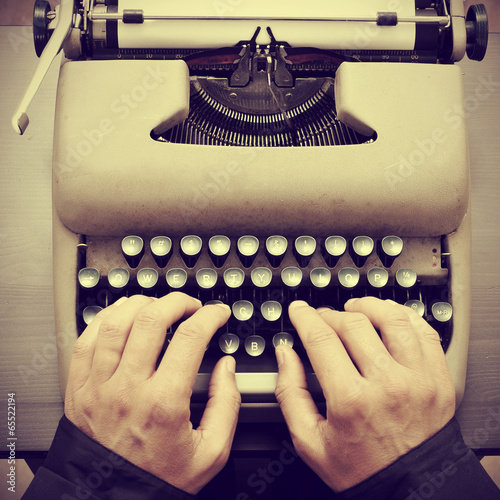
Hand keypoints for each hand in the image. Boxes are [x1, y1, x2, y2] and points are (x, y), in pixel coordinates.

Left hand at [64, 292, 240, 493]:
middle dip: (178, 301)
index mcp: (164, 403)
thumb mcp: (211, 451)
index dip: (210, 316)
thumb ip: (227, 405)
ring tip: (157, 305)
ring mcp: (99, 386)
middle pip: (152, 319)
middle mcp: (128, 389)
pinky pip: (86, 340)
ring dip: (141, 303)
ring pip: (117, 322)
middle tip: (190, 305)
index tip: (217, 314)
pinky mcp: (79, 389)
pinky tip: (121, 315)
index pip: (191, 337)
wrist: (113, 499)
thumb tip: (226, 367)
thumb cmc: (159, 477)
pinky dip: (106, 319)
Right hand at [275, 297, 455, 491]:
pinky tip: (389, 317)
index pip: (321, 338)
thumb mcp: (310, 440)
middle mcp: (387, 385)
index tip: (299, 310)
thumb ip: (290, 393)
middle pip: (353, 324)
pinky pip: (424, 331)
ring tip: (355, 308)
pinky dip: (404, 316)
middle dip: (330, 314)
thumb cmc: (361, 467)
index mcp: (351, 400)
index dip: (305, 317)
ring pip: (392, 319)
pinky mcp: (439, 379)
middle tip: (322, 318)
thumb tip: (285, 354)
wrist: (410, 487)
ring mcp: (417, 379)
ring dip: (368, 306)